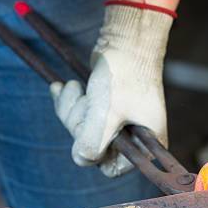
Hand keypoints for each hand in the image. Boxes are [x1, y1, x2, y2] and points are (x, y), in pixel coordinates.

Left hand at [50, 4, 172, 176]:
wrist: (127, 39)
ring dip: (72, 108)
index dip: (97, 152)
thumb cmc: (125, 76)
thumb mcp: (106, 113)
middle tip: (88, 101)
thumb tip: (82, 159)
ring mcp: (115, 123)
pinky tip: (63, 86)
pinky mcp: (101, 108)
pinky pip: (76, 115)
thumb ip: (92, 143)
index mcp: (145, 144)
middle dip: (80, 123)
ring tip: (76, 87)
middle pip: (91, 148)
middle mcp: (132, 137)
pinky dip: (67, 100)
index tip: (94, 129)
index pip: (112, 168)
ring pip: (79, 131)